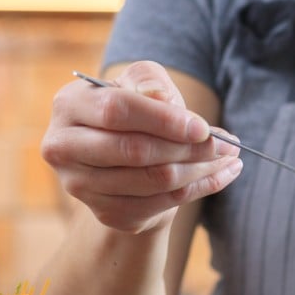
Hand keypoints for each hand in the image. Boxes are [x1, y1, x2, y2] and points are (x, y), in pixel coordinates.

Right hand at [40, 60, 241, 232]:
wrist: (126, 154)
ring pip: (153, 180)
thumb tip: (160, 99)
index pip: (116, 111)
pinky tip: (223, 174)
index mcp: (69, 105)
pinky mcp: (105, 212)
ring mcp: (81, 185)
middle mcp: (64, 147)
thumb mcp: (142, 82)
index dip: (164, 120)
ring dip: (201, 170)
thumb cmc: (136, 109)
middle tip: (229, 144)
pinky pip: (162, 204)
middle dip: (189, 148)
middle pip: (134, 151)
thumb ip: (151, 83)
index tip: (203, 127)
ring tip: (230, 156)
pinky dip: (200, 188)